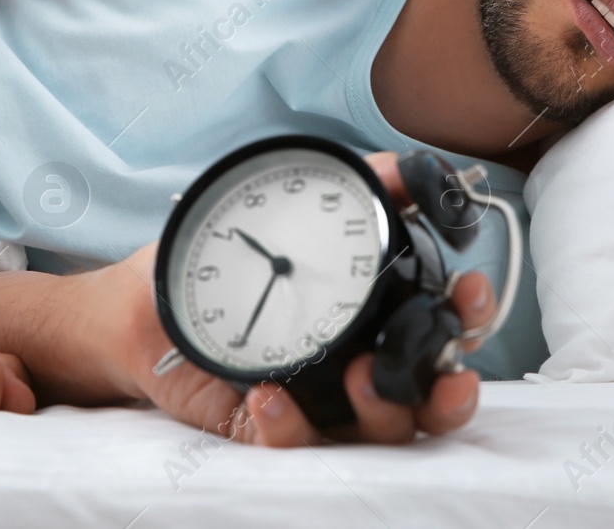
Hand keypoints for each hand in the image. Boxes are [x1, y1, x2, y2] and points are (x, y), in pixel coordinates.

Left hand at [108, 165, 497, 447]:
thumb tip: (421, 169)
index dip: (471, 318)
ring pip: (378, 432)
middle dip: (451, 389)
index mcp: (377, 311)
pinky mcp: (268, 427)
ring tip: (362, 376)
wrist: (142, 301)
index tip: (469, 293)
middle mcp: (359, 361)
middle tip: (446, 371)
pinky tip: (267, 394)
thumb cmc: (224, 256)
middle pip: (429, 394)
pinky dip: (289, 426)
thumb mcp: (294, 203)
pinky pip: (294, 443)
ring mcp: (319, 401)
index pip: (444, 324)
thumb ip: (364, 184)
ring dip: (385, 412)